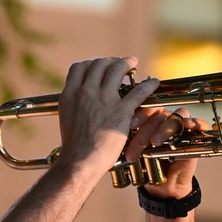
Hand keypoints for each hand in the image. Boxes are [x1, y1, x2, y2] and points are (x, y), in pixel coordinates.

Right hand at [56, 57, 159, 174]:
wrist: (79, 161)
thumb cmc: (74, 145)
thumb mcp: (67, 117)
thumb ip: (75, 104)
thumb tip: (81, 98)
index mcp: (70, 94)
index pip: (79, 67)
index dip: (92, 64)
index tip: (100, 67)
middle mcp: (85, 92)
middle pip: (99, 64)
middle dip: (111, 61)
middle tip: (120, 64)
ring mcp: (103, 100)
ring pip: (117, 69)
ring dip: (127, 62)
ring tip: (133, 63)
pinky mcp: (121, 112)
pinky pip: (139, 91)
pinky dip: (149, 84)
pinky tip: (154, 83)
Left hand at [126, 107, 207, 198]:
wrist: (163, 187)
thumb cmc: (147, 166)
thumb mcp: (134, 151)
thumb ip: (126, 140)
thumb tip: (110, 135)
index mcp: (150, 119)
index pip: (144, 108)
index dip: (138, 114)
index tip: (128, 124)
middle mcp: (165, 119)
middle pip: (157, 114)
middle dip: (146, 128)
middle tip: (139, 141)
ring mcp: (181, 126)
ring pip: (174, 118)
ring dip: (163, 129)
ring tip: (155, 142)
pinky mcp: (196, 135)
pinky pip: (199, 124)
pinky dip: (194, 122)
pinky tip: (187, 125)